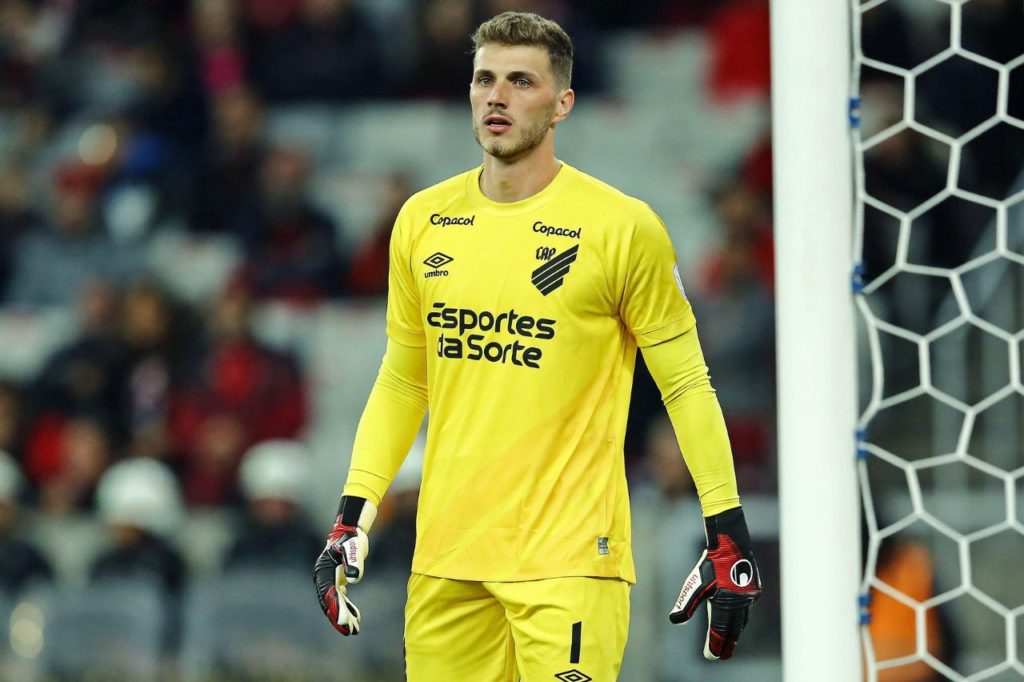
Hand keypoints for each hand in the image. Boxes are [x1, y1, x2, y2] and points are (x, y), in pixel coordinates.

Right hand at [313, 496, 375, 634]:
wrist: (351, 529)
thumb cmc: (352, 537)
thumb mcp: (354, 547)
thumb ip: (354, 562)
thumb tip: (354, 579)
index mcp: (324, 571)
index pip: (329, 595)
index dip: (337, 609)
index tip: (344, 622)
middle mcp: (323, 577)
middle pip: (329, 602)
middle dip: (338, 618)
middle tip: (349, 632)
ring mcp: (329, 579)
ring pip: (334, 602)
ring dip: (343, 616)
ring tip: (354, 630)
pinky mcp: (337, 579)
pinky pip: (340, 598)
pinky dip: (347, 608)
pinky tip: (356, 617)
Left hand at [669, 506, 760, 659]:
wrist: (731, 542)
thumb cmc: (711, 563)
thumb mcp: (696, 584)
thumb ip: (686, 604)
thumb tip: (674, 620)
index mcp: (727, 606)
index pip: (720, 632)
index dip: (716, 646)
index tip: (712, 657)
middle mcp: (741, 604)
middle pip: (733, 630)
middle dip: (727, 644)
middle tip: (722, 656)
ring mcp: (749, 597)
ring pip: (742, 620)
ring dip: (735, 632)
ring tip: (730, 640)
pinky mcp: (753, 588)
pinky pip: (747, 609)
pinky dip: (741, 617)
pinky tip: (737, 617)